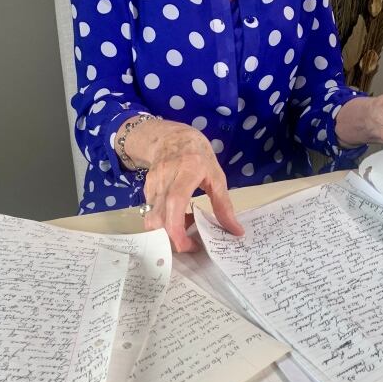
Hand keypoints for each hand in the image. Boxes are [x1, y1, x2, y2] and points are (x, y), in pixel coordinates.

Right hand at [122, 119, 243, 251]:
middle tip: (189, 244)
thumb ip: (224, 205)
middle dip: (170, 238)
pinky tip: (177, 217)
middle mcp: (165, 178)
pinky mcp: (146, 189)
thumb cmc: (198, 154)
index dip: (177, 228)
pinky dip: (163, 222)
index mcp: (187, 171)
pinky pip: (151, 212)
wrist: (171, 136)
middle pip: (158, 216)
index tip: (188, 245)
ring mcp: (152, 183)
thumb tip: (235, 230)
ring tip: (185, 228)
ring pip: (151, 218)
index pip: (175, 203)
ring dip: (166, 231)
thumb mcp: (217, 176)